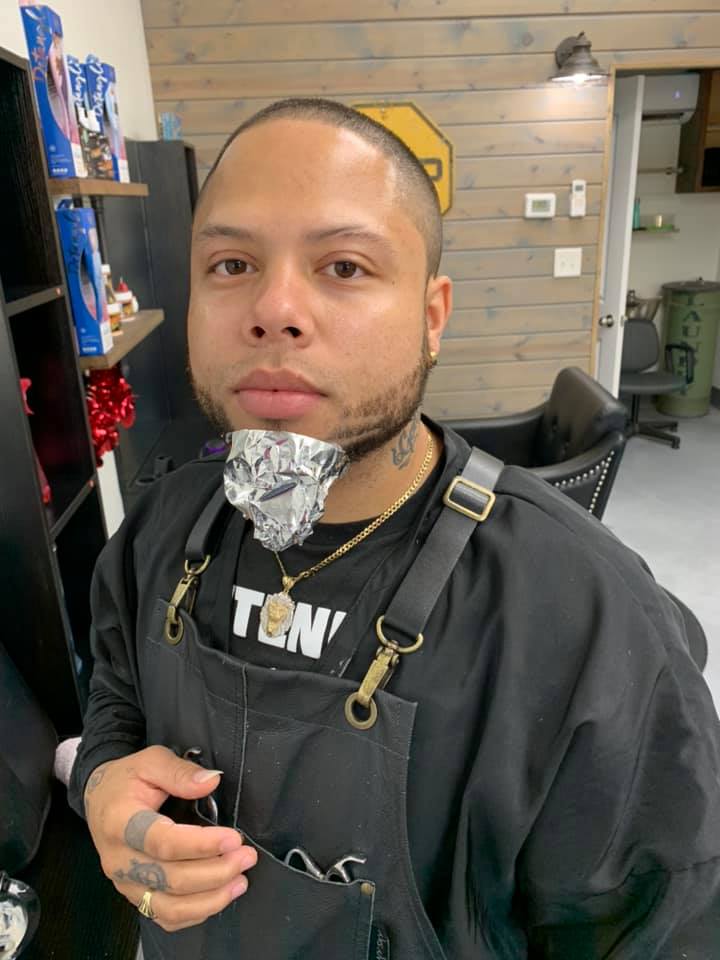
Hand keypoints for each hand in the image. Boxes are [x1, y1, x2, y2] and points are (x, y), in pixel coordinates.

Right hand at [83, 745, 256, 931]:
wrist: (100, 800)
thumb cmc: (127, 779)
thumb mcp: (151, 761)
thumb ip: (180, 771)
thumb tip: (211, 782)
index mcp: (121, 823)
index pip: (163, 843)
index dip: (201, 845)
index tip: (233, 839)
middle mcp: (119, 860)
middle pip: (171, 879)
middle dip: (216, 872)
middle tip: (246, 857)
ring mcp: (125, 883)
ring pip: (169, 907)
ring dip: (211, 899)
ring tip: (240, 880)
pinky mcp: (134, 895)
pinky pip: (165, 917)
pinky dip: (196, 913)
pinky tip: (220, 896)